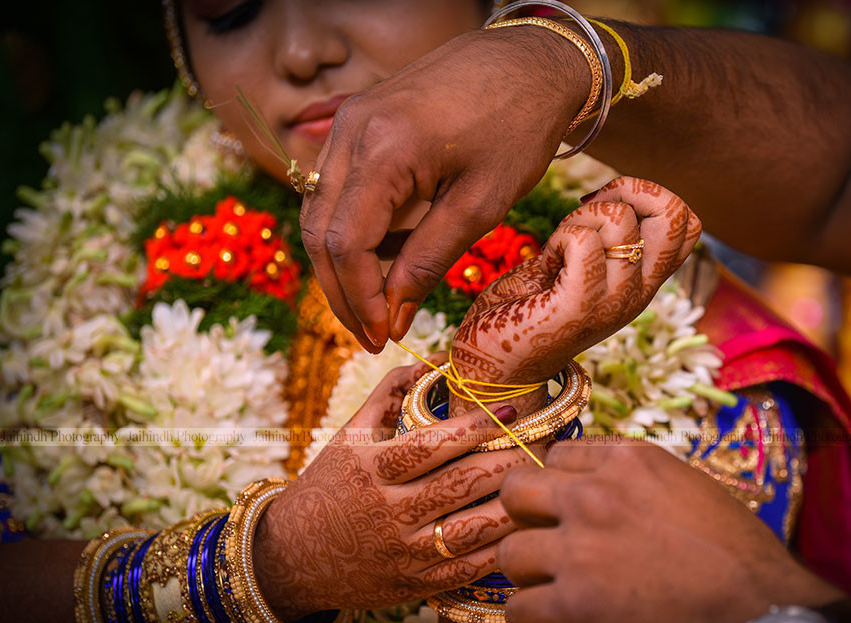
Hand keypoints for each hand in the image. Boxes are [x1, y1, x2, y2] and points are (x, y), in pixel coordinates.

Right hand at [252, 360, 532, 620]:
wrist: (291, 559)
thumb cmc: (327, 487)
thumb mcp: (348, 436)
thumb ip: (389, 393)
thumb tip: (434, 358)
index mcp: (371, 469)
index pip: (433, 444)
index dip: (477, 425)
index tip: (512, 410)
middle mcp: (388, 511)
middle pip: (462, 484)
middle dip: (510, 460)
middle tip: (546, 443)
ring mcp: (403, 552)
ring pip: (473, 529)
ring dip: (514, 504)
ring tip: (544, 482)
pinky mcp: (415, 585)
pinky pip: (468, 569)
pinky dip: (501, 549)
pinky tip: (524, 527)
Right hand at [299, 26, 591, 351]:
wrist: (530, 60)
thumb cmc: (518, 126)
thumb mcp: (480, 203)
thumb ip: (428, 260)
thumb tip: (394, 315)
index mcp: (383, 149)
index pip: (345, 244)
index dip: (359, 298)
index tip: (381, 335)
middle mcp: (351, 130)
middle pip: (320, 231)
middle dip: (342, 291)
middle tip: (372, 333)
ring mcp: (349, 120)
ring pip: (322, 211)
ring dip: (343, 264)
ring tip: (379, 304)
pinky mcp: (359, 120)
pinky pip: (338, 187)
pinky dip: (352, 229)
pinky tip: (384, 258)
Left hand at [451, 177, 701, 385]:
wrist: (493, 369)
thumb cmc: (524, 312)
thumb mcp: (575, 269)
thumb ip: (601, 241)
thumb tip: (613, 195)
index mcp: (642, 283)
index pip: (688, 225)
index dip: (649, 196)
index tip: (604, 204)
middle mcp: (638, 294)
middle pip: (676, 214)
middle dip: (629, 189)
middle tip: (587, 210)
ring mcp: (613, 302)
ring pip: (619, 219)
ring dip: (580, 217)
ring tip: (558, 249)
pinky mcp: (579, 307)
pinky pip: (583, 240)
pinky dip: (560, 237)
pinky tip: (547, 261)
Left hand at [496, 440, 842, 622]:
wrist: (766, 618)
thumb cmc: (743, 559)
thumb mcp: (693, 489)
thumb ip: (640, 483)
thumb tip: (604, 487)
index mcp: (630, 461)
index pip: (559, 455)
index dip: (560, 486)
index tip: (567, 508)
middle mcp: (596, 496)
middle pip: (517, 491)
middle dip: (528, 518)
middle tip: (547, 542)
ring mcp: (579, 550)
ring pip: (511, 552)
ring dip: (531, 573)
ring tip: (558, 590)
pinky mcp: (572, 606)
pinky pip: (519, 609)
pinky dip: (535, 621)